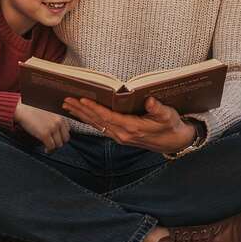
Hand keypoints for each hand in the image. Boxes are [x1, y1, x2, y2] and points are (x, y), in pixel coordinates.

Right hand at [13, 104, 70, 151]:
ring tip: (48, 148)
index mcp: (60, 116)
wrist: (23, 110)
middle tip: (53, 145)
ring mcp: (52, 128)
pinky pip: (51, 147)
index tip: (57, 139)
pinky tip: (45, 149)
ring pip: (59, 144)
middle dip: (59, 143)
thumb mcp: (49, 114)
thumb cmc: (33, 112)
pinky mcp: (45, 134)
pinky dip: (49, 150)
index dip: (62, 136)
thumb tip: (58, 134)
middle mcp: (59, 122)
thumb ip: (56, 121)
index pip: (68, 131)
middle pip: (65, 139)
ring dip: (53, 148)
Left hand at [62, 97, 196, 153]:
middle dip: (81, 110)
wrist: (174, 142)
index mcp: (132, 128)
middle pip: (97, 121)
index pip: (108, 117)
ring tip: (67, 105)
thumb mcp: (168, 115)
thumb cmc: (171, 125)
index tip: (81, 100)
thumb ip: (158, 108)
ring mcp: (120, 137)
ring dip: (81, 115)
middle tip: (66, 99)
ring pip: (96, 125)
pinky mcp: (120, 136)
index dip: (94, 108)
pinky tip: (80, 114)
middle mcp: (123, 135)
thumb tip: (149, 101)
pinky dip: (88, 120)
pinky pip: (100, 127)